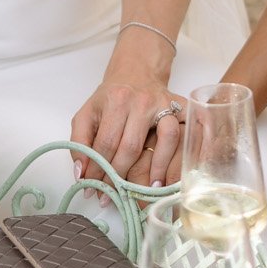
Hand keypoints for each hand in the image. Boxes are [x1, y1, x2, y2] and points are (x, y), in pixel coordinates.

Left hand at [71, 77, 185, 185]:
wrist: (136, 72)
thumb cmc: (112, 97)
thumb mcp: (87, 113)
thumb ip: (79, 142)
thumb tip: (81, 173)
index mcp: (116, 100)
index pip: (105, 143)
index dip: (97, 170)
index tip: (91, 187)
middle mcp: (142, 101)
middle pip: (132, 146)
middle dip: (119, 176)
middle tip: (111, 195)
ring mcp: (165, 105)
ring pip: (165, 139)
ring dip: (157, 168)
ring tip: (147, 191)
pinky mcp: (182, 109)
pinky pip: (187, 135)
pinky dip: (182, 155)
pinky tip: (171, 176)